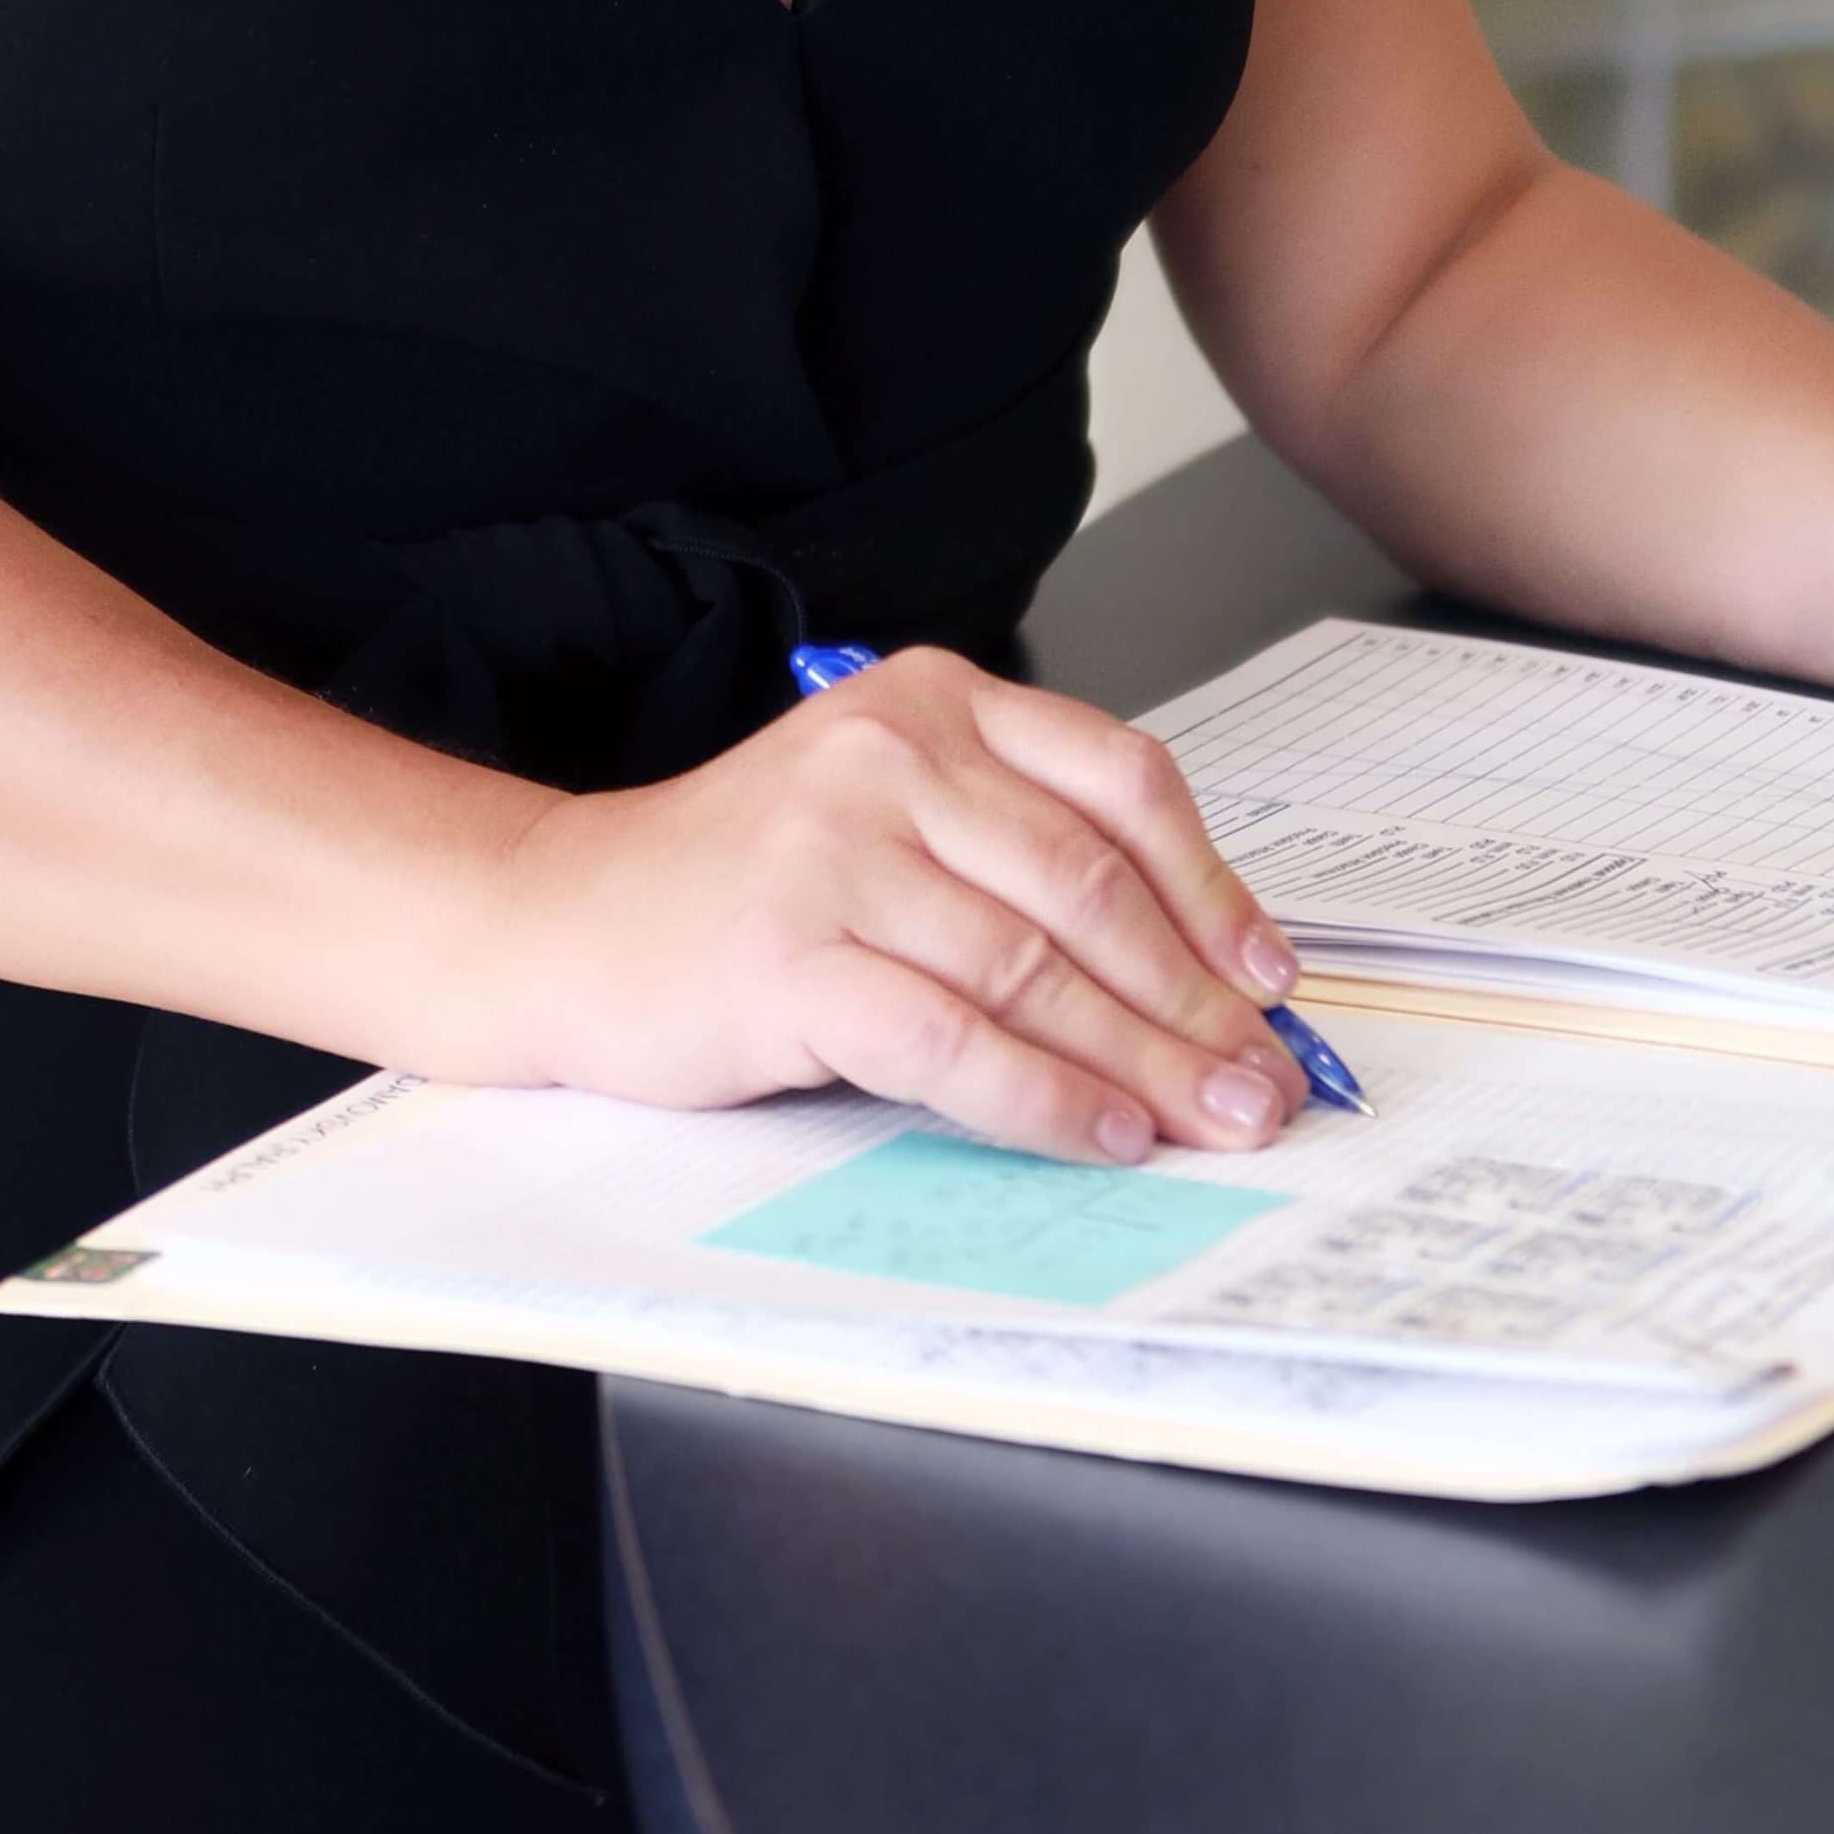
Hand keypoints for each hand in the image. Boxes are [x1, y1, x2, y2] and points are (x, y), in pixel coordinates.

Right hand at [485, 650, 1309, 1165]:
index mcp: (931, 700)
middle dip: (1198, 999)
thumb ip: (1011, 851)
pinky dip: (1043, 1096)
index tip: (1270, 973)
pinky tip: (1101, 1132)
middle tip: (1265, 1078)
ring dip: (1143, 1061)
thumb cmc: (740, 881)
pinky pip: (953, 1037)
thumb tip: (1188, 966)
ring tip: (1209, 1120)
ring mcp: (835, 851)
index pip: (1118, 781)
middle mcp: (889, 755)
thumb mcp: (884, 812)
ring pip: (1035, 968)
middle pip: (1091, 887)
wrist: (563, 919)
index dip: (1212, 886)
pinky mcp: (790, 956)